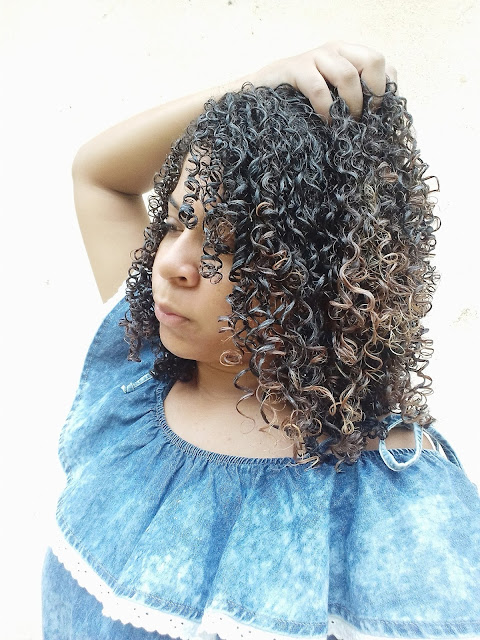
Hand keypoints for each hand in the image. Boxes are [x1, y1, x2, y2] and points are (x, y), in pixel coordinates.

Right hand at [253, 41, 397, 119]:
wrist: (257, 95)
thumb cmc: (297, 103)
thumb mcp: (331, 102)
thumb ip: (353, 108)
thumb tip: (380, 138)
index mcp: (348, 56)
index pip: (383, 64)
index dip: (384, 90)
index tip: (375, 115)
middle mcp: (335, 50)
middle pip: (373, 60)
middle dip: (373, 93)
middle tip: (362, 117)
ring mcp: (315, 56)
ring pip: (348, 74)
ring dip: (350, 104)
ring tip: (343, 123)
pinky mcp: (295, 68)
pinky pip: (319, 89)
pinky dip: (326, 110)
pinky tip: (324, 123)